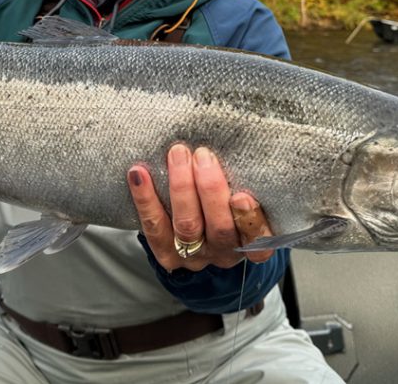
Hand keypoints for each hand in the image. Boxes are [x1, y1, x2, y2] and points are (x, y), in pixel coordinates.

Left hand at [127, 141, 274, 271]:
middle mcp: (225, 252)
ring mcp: (195, 256)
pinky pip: (154, 227)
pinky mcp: (166, 254)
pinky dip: (145, 199)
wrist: (197, 232)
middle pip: (220, 229)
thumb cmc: (226, 204)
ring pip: (188, 226)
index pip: (258, 239)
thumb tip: (234, 141)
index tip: (242, 196)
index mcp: (251, 241)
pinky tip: (138, 173)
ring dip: (181, 188)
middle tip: (203, 155)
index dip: (250, 220)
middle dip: (210, 190)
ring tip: (178, 154)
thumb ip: (242, 181)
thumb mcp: (242, 194)